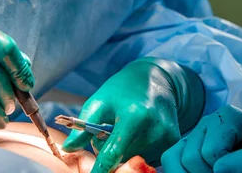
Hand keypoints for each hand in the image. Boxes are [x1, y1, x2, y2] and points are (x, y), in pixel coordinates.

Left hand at [62, 57, 204, 172]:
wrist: (156, 78)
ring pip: (136, 160)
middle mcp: (155, 128)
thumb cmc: (124, 90)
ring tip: (125, 131)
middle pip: (124, 159)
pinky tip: (138, 134)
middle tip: (108, 136)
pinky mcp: (173, 142)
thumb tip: (68, 149)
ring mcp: (167, 136)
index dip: (100, 170)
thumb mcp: (100, 100)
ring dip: (125, 153)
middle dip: (111, 155)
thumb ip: (83, 125)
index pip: (114, 154)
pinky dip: (138, 152)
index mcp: (135, 115)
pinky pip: (148, 158)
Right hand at [161, 105, 241, 171]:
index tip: (240, 172)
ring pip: (174, 158)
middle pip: (191, 157)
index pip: (210, 153)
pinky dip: (180, 171)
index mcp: (229, 116)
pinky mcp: (189, 145)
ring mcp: (197, 133)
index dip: (222, 171)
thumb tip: (219, 167)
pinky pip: (171, 159)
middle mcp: (209, 121)